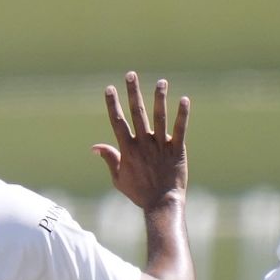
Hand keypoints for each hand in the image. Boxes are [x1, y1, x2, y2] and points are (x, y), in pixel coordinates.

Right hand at [94, 72, 189, 208]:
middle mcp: (143, 144)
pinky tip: (184, 100)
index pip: (118, 122)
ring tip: (161, 82)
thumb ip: (109, 159)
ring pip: (159, 118)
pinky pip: (180, 130)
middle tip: (130, 75)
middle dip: (133, 93)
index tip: (109, 88)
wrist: (161, 204)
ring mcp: (160, 146)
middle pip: (137, 114)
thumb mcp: (118, 178)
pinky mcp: (176, 150)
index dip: (113, 104)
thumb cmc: (139, 193)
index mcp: (128, 149)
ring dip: (159, 98)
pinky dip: (182, 115)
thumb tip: (95, 147)